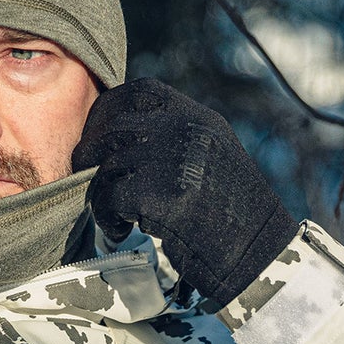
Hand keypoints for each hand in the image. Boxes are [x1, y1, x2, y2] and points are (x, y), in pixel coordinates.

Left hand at [72, 79, 296, 303]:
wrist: (256, 252)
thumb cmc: (232, 212)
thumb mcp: (212, 154)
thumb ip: (175, 136)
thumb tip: (119, 132)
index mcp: (198, 117)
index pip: (139, 92)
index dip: (109, 109)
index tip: (98, 132)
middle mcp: (185, 131)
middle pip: (113, 126)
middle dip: (91, 150)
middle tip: (88, 174)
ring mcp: (172, 161)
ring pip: (107, 166)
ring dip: (101, 193)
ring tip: (115, 215)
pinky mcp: (159, 196)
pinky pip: (109, 198)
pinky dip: (106, 217)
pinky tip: (120, 229)